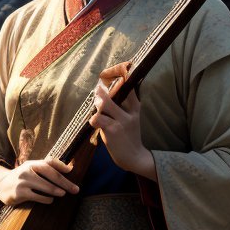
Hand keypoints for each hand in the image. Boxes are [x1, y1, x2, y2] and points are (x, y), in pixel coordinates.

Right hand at [0, 158, 79, 205]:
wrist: (0, 184)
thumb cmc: (21, 177)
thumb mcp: (30, 169)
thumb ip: (46, 168)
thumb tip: (69, 169)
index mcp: (32, 163)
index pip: (49, 162)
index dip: (61, 166)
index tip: (71, 170)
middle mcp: (28, 170)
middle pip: (51, 174)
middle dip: (65, 182)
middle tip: (75, 189)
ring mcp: (23, 181)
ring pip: (45, 186)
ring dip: (56, 190)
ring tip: (63, 194)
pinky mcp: (19, 192)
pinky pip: (37, 196)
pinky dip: (46, 199)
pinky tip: (50, 200)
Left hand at [89, 64, 156, 180]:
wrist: (134, 157)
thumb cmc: (129, 137)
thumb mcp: (132, 119)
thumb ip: (124, 105)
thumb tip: (106, 93)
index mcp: (135, 107)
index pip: (129, 86)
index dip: (120, 74)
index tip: (112, 72)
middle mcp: (130, 112)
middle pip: (116, 90)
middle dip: (102, 88)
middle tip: (97, 88)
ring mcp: (121, 121)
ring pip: (104, 104)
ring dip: (97, 105)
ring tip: (97, 109)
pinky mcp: (112, 130)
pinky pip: (97, 119)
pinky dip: (93, 120)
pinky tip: (96, 124)